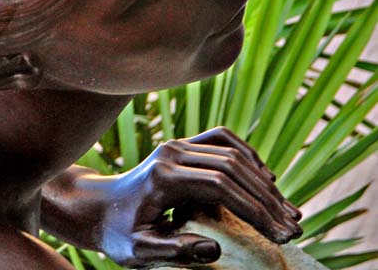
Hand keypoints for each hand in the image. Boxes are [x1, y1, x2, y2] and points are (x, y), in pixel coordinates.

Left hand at [97, 127, 301, 268]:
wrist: (98, 208)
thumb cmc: (118, 233)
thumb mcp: (140, 251)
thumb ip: (174, 250)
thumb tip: (214, 247)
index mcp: (162, 177)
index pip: (220, 185)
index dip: (253, 209)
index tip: (278, 233)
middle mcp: (171, 153)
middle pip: (231, 166)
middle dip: (266, 198)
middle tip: (292, 227)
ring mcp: (177, 145)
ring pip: (231, 152)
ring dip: (262, 180)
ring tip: (286, 210)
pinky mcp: (182, 146)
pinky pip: (222, 140)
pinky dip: (247, 156)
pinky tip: (266, 178)